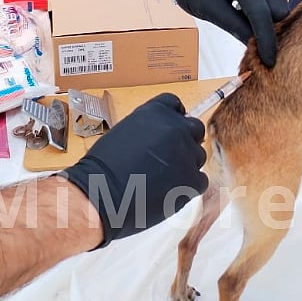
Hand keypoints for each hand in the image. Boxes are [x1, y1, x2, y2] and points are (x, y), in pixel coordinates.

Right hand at [60, 94, 207, 247]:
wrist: (101, 195)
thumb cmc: (103, 168)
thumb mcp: (124, 132)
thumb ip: (148, 130)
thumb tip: (160, 138)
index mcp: (157, 112)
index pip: (176, 105)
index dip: (174, 118)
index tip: (171, 129)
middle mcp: (176, 128)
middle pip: (194, 128)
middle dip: (186, 140)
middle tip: (171, 156)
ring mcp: (186, 154)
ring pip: (197, 156)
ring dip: (186, 164)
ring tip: (163, 178)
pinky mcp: (191, 180)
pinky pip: (200, 180)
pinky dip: (188, 186)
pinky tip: (169, 190)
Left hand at [131, 0, 289, 66]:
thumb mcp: (210, 10)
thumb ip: (236, 28)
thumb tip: (256, 48)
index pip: (262, 12)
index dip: (266, 39)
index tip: (269, 61)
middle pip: (278, 8)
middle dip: (272, 30)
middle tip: (259, 50)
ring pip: (278, 6)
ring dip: (270, 24)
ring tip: (255, 40)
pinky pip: (271, 2)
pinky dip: (264, 17)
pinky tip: (251, 26)